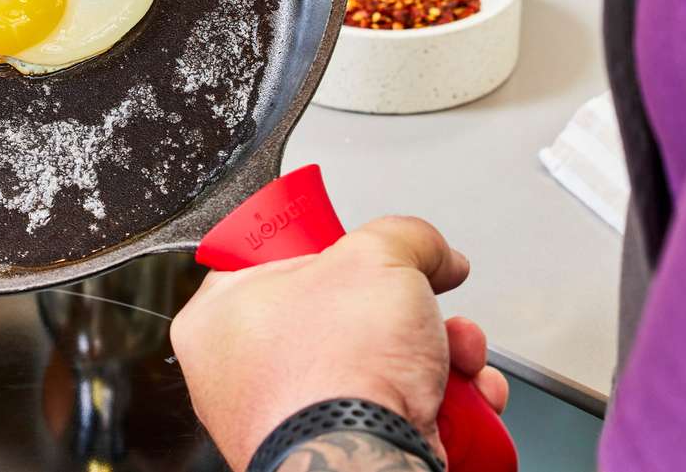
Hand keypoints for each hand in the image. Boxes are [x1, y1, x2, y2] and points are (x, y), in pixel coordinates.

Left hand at [170, 216, 508, 470]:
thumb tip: (433, 251)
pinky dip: (444, 406)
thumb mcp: (376, 256)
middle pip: (344, 318)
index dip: (331, 254)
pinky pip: (395, 416)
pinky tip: (466, 397)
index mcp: (220, 319)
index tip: (362, 253)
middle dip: (410, 313)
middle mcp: (244, 377)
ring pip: (380, 368)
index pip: (275, 265)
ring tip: (455, 355)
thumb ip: (405, 236)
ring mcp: (293, 423)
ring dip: (438, 357)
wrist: (365, 467)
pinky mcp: (340, 457)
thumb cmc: (334, 374)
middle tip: (424, 307)